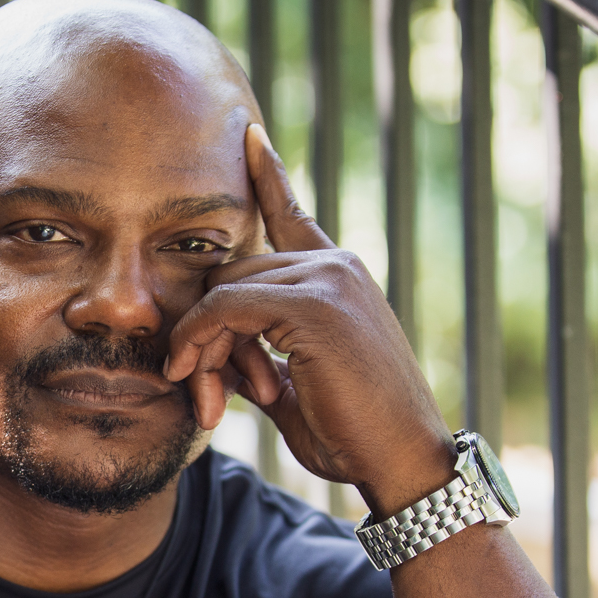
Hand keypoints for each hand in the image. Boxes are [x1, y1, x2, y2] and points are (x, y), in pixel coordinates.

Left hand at [164, 124, 454, 514]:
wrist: (402, 459)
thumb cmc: (354, 434)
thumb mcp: (296, 385)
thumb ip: (259, 355)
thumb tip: (214, 353)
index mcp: (339, 276)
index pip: (292, 214)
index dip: (268, 175)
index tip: (250, 137)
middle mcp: (336, 264)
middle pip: (231, 271)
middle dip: (202, 331)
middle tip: (198, 390)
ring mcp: (328, 278)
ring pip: (223, 290)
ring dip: (199, 346)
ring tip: (205, 397)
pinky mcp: (313, 303)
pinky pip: (226, 306)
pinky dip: (200, 340)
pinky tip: (195, 375)